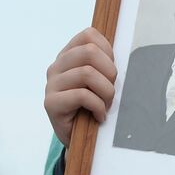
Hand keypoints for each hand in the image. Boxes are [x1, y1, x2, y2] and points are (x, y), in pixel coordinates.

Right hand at [44, 27, 116, 145]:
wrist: (76, 139)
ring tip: (106, 105)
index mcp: (68, 55)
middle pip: (89, 51)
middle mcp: (56, 66)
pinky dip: (98, 106)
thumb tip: (124, 52)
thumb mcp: (98, 80)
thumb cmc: (90, 107)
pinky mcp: (51, 103)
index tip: (111, 71)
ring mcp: (51, 84)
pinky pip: (82, 95)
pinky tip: (99, 115)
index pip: (88, 35)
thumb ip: (103, 64)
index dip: (107, 50)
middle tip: (111, 90)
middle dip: (109, 71)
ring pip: (87, 73)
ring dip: (105, 91)